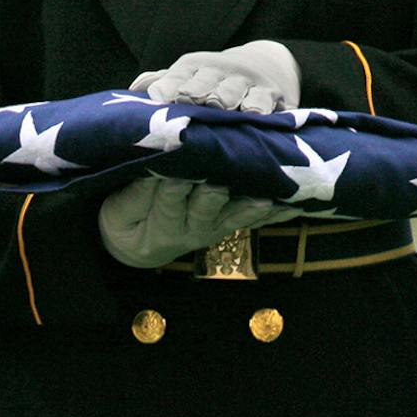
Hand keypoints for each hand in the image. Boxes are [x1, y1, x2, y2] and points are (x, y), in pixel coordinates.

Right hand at [98, 176, 299, 268]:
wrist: (140, 246)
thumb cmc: (127, 221)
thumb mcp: (120, 210)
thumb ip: (137, 194)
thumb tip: (153, 170)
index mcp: (164, 223)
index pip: (169, 200)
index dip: (175, 186)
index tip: (178, 172)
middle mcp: (196, 227)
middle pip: (208, 206)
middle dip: (216, 191)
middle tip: (222, 178)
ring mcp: (217, 226)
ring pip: (238, 212)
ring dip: (255, 201)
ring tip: (272, 191)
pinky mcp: (231, 222)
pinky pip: (256, 217)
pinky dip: (276, 210)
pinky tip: (296, 202)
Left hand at [132, 39, 301, 113]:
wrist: (268, 62)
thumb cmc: (217, 77)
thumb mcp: (191, 74)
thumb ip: (164, 82)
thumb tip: (133, 90)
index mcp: (195, 67)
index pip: (178, 76)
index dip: (168, 86)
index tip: (158, 97)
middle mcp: (219, 72)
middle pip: (204, 82)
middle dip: (195, 90)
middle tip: (186, 99)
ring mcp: (244, 82)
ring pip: (233, 89)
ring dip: (225, 97)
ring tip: (218, 106)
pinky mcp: (269, 93)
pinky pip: (263, 99)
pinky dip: (259, 105)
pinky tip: (253, 112)